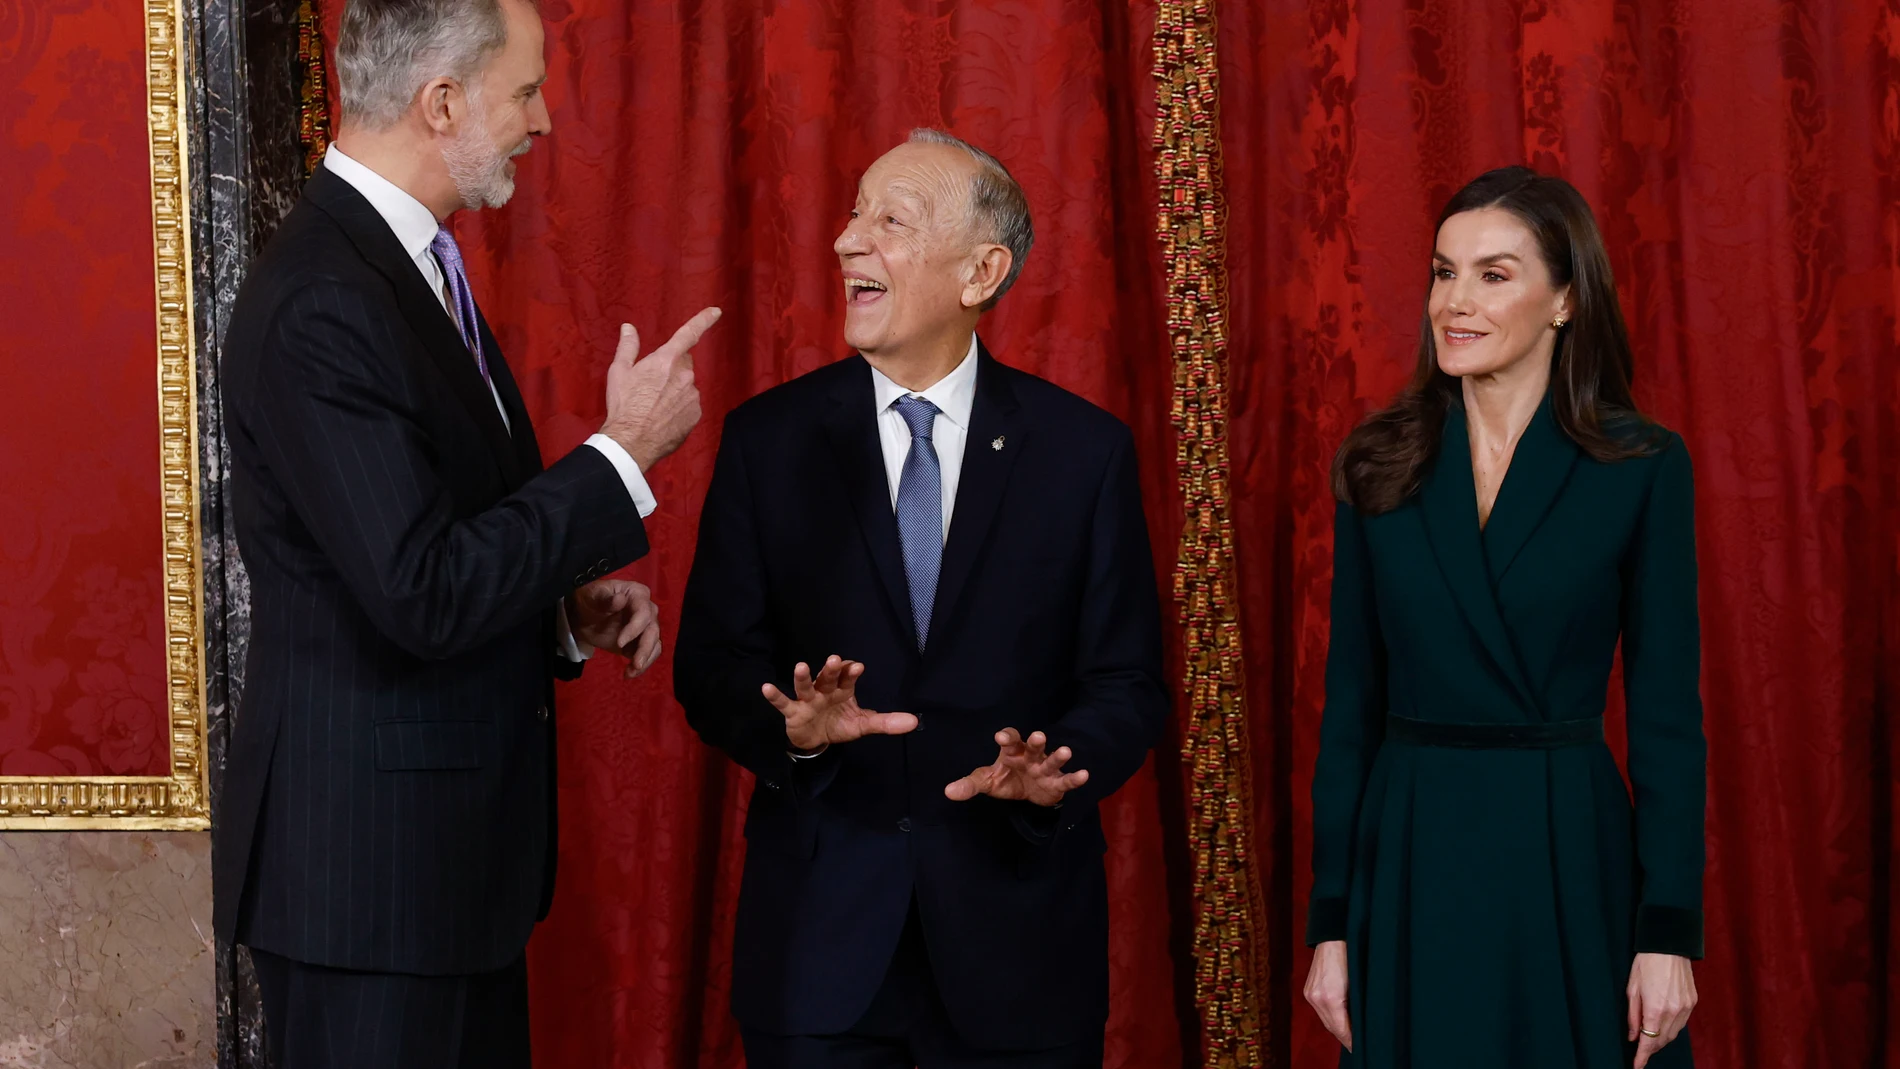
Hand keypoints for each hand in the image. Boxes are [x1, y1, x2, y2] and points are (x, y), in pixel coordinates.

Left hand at [567, 579, 661, 677]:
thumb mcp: (593, 597)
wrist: (583, 616)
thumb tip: (620, 599)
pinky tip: (629, 674)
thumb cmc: (590, 601)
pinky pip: (649, 654)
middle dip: (645, 649)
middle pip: (653, 630)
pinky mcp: (641, 642)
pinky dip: (642, 665)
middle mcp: (648, 610)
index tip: (619, 643)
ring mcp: (646, 627)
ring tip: (631, 672)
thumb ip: (606, 600)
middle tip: (636, 664)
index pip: (644, 612)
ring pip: (654, 644)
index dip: (635, 629)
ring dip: (645, 659)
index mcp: (638, 594)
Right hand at [600, 307, 721, 469]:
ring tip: (654, 405)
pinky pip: (690, 405)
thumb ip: (628, 347)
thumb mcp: (619, 372)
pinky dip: (679, 408)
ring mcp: (693, 396)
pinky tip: (663, 416)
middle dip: (671, 369)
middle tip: (651, 384)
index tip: (716, 311)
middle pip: (683, 363)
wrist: (632, 441)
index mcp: (666, 360)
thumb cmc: (624, 405)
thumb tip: (629, 328)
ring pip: (686, 386)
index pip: (689, 334)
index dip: (703, 320)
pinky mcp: (696, 414)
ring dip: (675, 390)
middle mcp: (685, 375)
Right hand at [762, 655, 916, 752]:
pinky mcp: (792, 712)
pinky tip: (766, 687)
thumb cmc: (839, 724)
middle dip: (831, 669)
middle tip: (835, 660)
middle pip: (827, 677)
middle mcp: (825, 691)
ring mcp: (807, 700)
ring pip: (805, 685)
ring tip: (801, 666)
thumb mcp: (863, 725)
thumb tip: (915, 722)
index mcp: (843, 690)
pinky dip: (775, 695)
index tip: (857, 667)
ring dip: (802, 676)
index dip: (851, 672)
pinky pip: (783, 702)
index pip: (848, 678)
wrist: (815, 740)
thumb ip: (886, 723)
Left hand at [943, 728, 1087, 806]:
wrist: (1029, 794)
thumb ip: (970, 785)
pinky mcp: (1057, 783)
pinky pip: (1066, 780)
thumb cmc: (1007, 779)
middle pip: (1034, 746)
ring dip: (1059, 756)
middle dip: (1036, 742)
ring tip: (1066, 751)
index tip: (1000, 736)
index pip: (1010, 740)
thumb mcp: (987, 781)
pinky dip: (1075, 778)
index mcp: (1012, 752)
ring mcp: (1045, 769)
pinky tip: (1084, 774)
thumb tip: (948, 792)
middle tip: (1038, 736)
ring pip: (1052, 760)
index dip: (1007, 737)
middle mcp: (1030, 757)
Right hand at [1304, 940, 1351, 1051]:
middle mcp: (1316, 998)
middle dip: (1345, 1037)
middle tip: (1357, 1044)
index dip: (1351, 1040)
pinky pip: (1320, 1011)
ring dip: (1337, 1028)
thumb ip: (1358, 1006)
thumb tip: (1361, 1023)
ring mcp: (1310, 994)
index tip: (1360, 1047)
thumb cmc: (1351, 956)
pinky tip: (1340, 1020)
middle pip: (1331, 1027)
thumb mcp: (1359, 984)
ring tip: (1351, 1035)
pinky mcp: (1308, 990)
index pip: (1341, 1029)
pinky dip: (1330, 1018)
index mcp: (1330, 997)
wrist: (1333, 938)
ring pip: (1325, 1020)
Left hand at [1628, 952, 1695, 1066]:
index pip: (1649, 1041)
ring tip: (1650, 1039)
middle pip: (1662, 1040)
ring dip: (1661, 1039)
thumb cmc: (1646, 963)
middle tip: (1641, 1051)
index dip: (1642, 1056)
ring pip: (1673, 1034)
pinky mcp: (1693, 1002)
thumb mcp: (1632, 988)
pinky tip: (1663, 1025)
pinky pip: (1682, 1023)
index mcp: (1655, 1008)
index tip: (1637, 1066)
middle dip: (1651, 1048)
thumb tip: (1633, 1036)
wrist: (1669, 945)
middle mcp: (1673, 1011)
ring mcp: (1686, 1007)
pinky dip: (1672, 1028)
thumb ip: (1633, 1015)